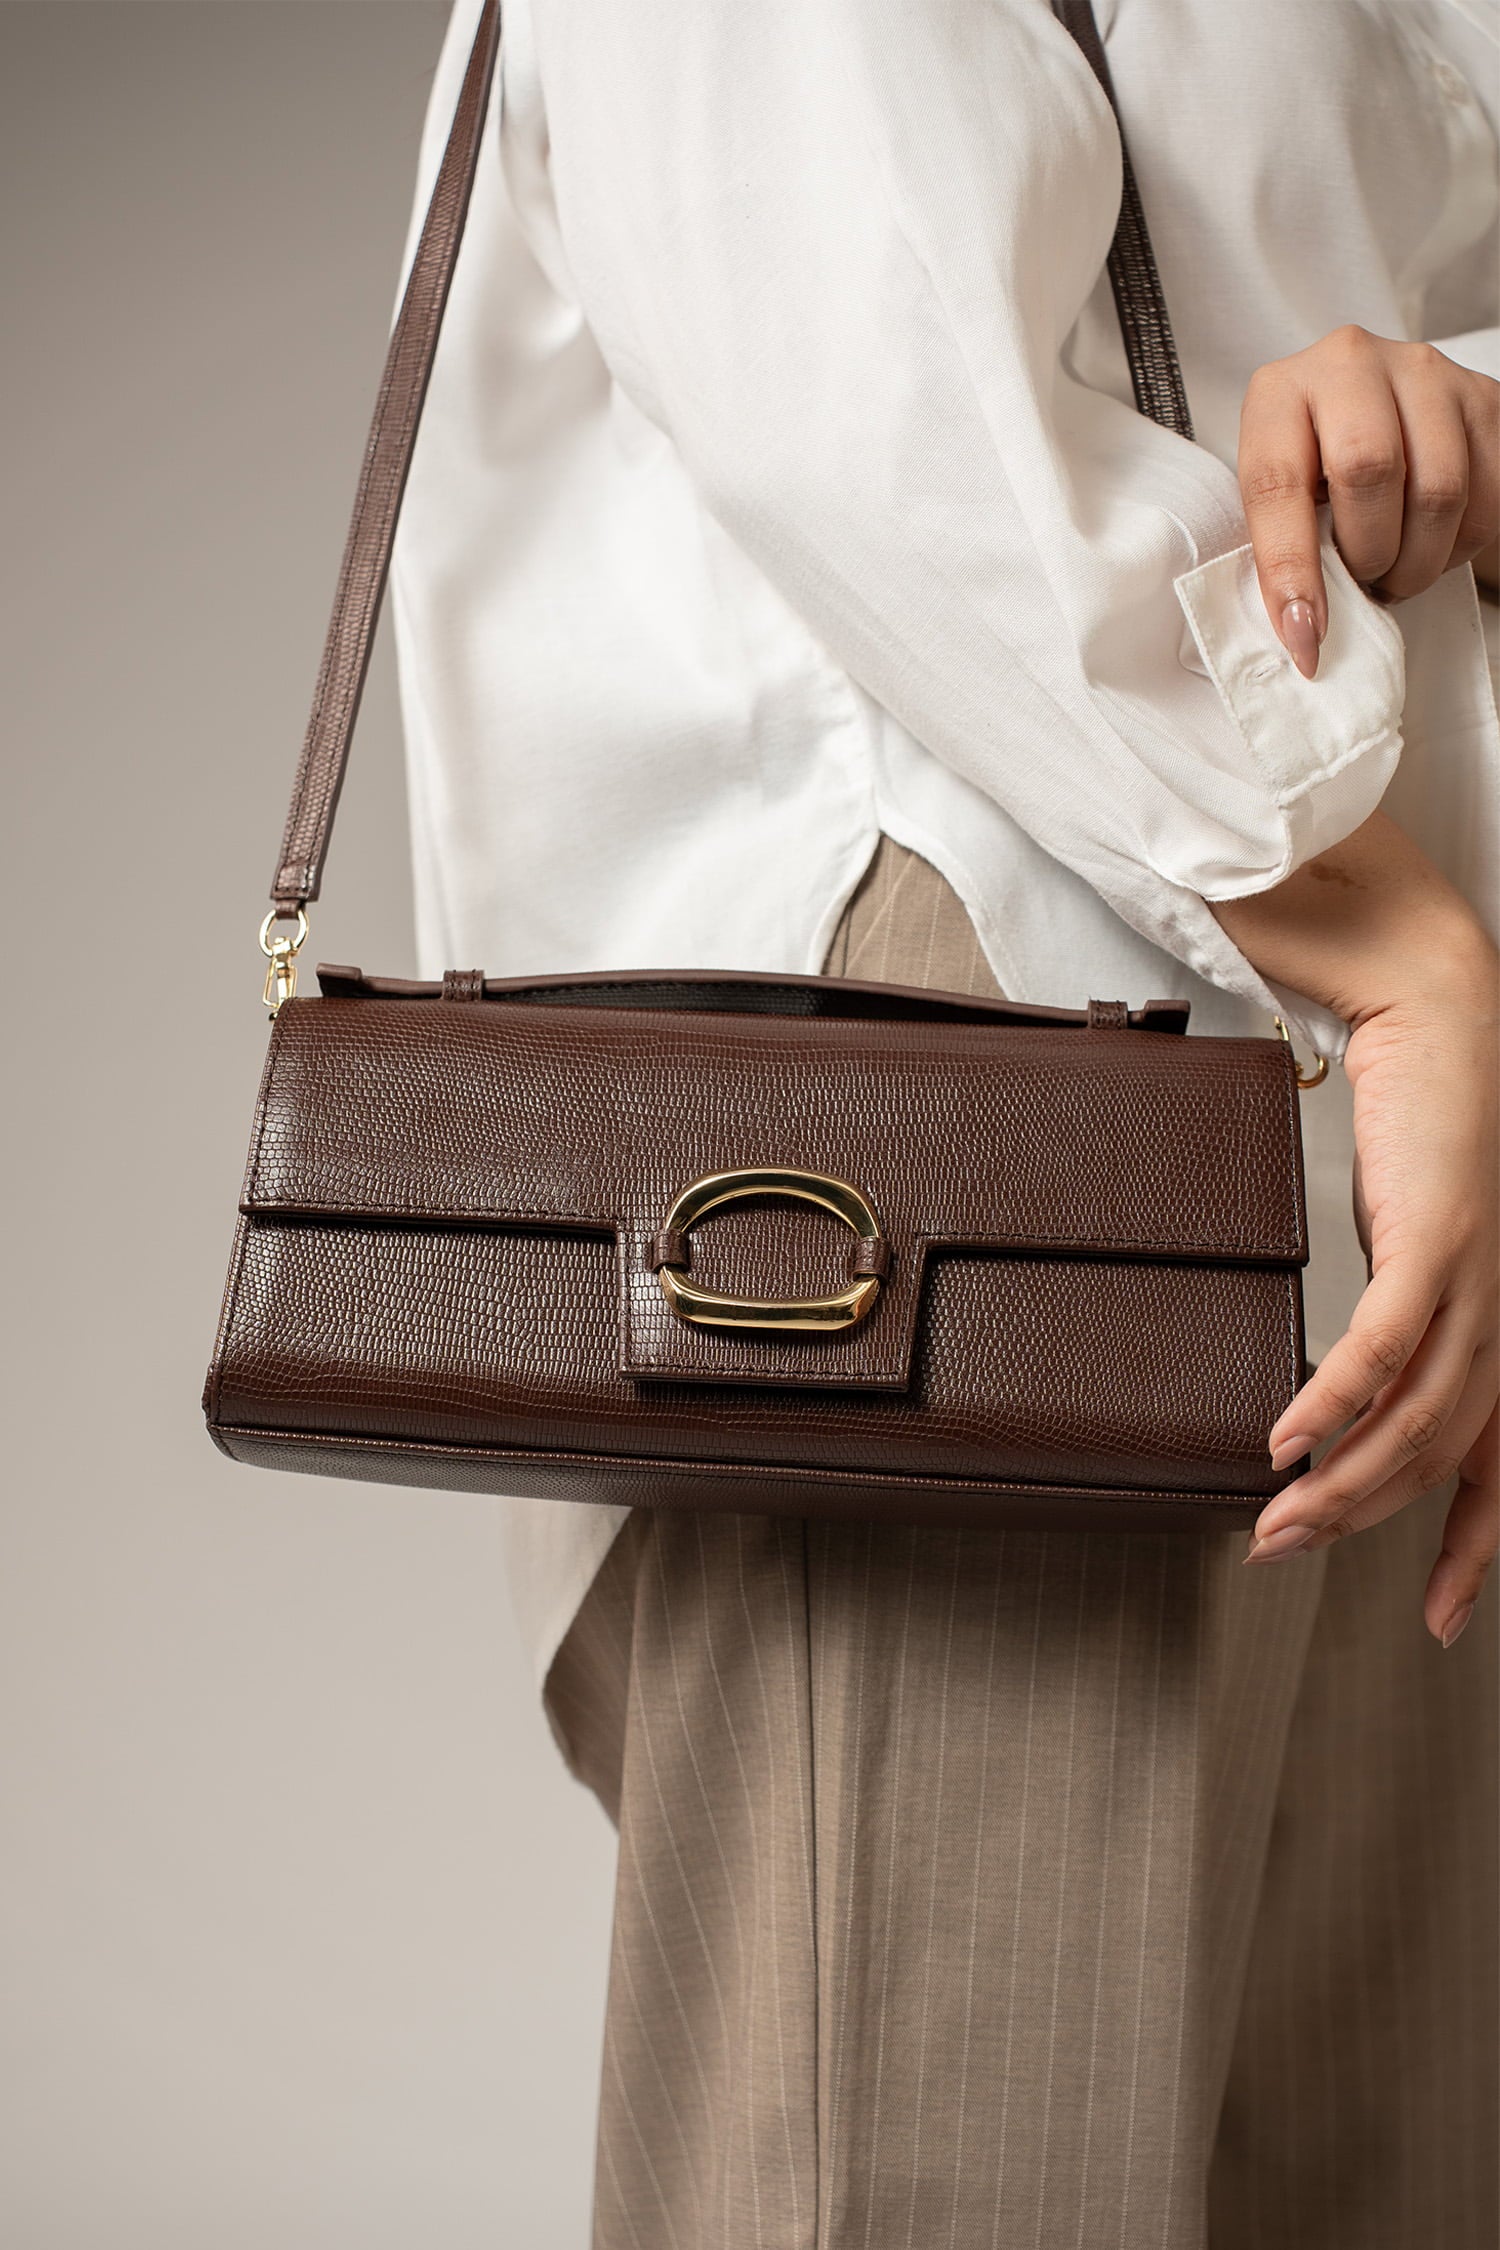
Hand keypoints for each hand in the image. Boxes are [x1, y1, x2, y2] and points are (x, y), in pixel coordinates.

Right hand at [1211, 816, 1498, 1644]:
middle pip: (1453, 1452)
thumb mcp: (1409, 1213)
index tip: (1447, 1611)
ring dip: (1341, 1482)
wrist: (1434, 980)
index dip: (1477, 1542)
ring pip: (1424, 1419)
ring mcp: (1483, 1268)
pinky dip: (1333, 1404)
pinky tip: (1288, 1440)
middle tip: (1292, 1552)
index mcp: (1499, 1300)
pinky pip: (1385, 1349)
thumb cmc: (1422, 1081)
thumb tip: (1329, 1356)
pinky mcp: (1445, 1231)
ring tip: (1275, 1518)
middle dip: (1373, 1521)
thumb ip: (1386, 1280)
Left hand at [1238, 326, 1499, 676]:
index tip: (1305, 635)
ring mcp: (1425, 374)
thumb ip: (1284, 545)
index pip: (1278, 485)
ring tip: (1396, 572)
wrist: (1381, 414)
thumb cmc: (1317, 466)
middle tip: (1365, 582)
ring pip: (1439, 490)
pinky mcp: (1483, 397)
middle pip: (1370, 472)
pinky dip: (1461, 546)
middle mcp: (1351, 364)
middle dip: (1369, 554)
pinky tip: (1434, 545)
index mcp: (1281, 393)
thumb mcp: (1283, 498)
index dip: (1290, 571)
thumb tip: (1302, 632)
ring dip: (1418, 560)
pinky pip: (1490, 494)